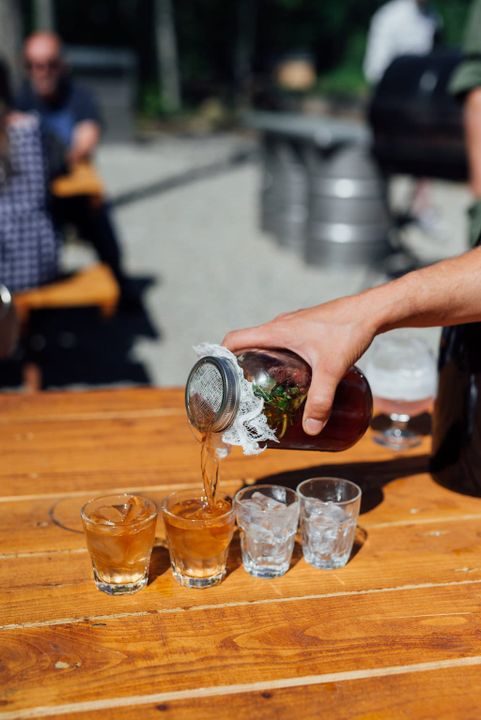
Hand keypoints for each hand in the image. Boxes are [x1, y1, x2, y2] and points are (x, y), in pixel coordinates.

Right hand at [223, 295, 377, 434]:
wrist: (372, 310)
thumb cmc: (349, 331)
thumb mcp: (332, 369)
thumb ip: (321, 400)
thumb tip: (311, 429)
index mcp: (276, 331)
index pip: (234, 339)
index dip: (220, 356)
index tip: (217, 377)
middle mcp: (280, 326)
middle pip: (248, 344)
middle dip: (241, 367)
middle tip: (242, 392)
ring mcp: (293, 325)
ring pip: (267, 344)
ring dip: (261, 362)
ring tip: (265, 388)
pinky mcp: (306, 328)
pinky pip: (283, 343)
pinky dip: (279, 358)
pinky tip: (293, 375)